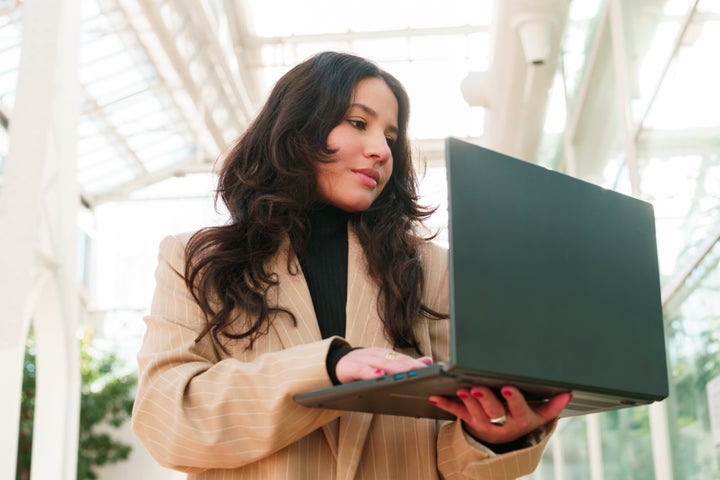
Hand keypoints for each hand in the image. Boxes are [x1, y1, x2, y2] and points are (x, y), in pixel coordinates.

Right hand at [335, 347, 432, 383]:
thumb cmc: (364, 366)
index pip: (404, 359)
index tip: (431, 367)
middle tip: (423, 371)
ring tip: (407, 373)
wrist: (337, 364)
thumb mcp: (384, 364)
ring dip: (394, 368)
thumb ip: (405, 364)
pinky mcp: (351, 367)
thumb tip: (429, 360)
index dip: (417, 363)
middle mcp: (376, 355)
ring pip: (381, 363)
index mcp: (386, 355)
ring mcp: (364, 359)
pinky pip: (361, 370)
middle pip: (395, 360)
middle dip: (409, 365)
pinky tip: (378, 376)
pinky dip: (370, 373)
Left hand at [428, 386, 571, 444]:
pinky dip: (445, 403)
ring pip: (474, 413)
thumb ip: (552, 405)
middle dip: (485, 399)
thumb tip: (567, 394)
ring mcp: (483, 423)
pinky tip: (435, 395)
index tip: (507, 388)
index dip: (513, 400)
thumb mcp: (539, 415)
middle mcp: (502, 424)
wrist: (506, 440)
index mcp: (521, 420)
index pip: (518, 410)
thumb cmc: (523, 418)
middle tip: (477, 387)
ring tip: (462, 389)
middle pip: (493, 412)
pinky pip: (456, 412)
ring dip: (466, 401)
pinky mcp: (469, 420)